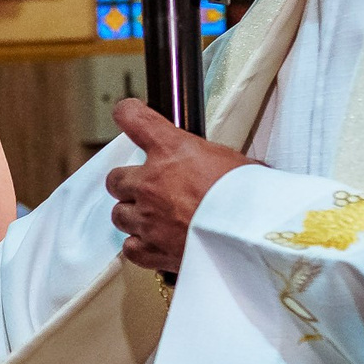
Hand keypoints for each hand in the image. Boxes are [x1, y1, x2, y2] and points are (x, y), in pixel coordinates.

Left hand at [107, 97, 256, 272]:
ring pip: (119, 214)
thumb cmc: (248, 199)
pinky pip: (131, 247)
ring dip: (132, 214)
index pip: (134, 118)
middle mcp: (150, 183)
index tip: (128, 114)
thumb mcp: (236, 163)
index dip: (128, 114)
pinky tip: (153, 242)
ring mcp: (147, 218)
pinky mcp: (152, 249)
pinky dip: (139, 245)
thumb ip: (213, 161)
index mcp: (170, 151)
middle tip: (147, 186)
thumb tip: (223, 167)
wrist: (248, 237)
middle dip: (128, 182)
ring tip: (152, 217)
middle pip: (116, 178)